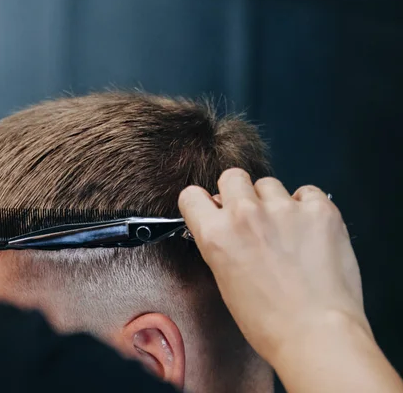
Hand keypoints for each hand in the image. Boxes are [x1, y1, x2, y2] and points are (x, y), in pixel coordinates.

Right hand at [178, 168, 368, 362]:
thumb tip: (225, 222)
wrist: (317, 334)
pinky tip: (309, 232)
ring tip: (286, 231)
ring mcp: (283, 208)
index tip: (213, 209)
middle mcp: (245, 214)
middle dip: (239, 193)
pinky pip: (307, 192)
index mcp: (215, 234)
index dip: (202, 203)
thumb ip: (221, 243)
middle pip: (232, 177)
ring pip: (269, 183)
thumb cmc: (270, 321)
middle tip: (252, 216)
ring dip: (273, 202)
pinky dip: (307, 207)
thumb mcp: (226, 280)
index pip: (192, 196)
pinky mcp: (319, 209)